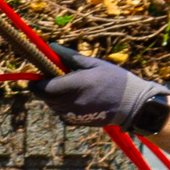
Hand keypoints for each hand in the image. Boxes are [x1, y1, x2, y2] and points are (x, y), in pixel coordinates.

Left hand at [38, 54, 169, 136]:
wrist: (133, 105)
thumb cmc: (116, 80)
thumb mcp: (95, 64)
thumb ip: (70, 57)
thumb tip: (51, 46)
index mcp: (77, 84)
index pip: (44, 87)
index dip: (36, 83)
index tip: (36, 76)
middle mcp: (72, 101)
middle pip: (45, 97)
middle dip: (43, 88)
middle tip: (51, 78)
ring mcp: (74, 114)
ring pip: (51, 106)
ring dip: (52, 97)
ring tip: (68, 87)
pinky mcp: (76, 123)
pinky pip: (60, 114)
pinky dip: (61, 106)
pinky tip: (75, 99)